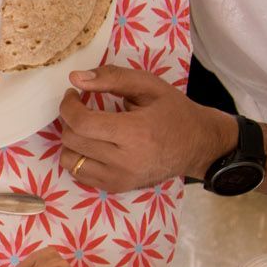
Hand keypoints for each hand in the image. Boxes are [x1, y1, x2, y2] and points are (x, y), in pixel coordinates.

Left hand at [58, 66, 236, 191]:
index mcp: (135, 133)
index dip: (68, 105)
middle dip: (69, 119)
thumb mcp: (149, 86)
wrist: (199, 146)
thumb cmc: (175, 112)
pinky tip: (94, 144)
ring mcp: (119, 178)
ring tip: (87, 127)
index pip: (82, 123)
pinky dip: (79, 156)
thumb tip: (75, 78)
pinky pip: (79, 173)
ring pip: (69, 159)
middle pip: (72, 140)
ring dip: (71, 139)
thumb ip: (112, 78)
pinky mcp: (116, 187)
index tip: (72, 94)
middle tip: (81, 107)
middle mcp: (125, 161)